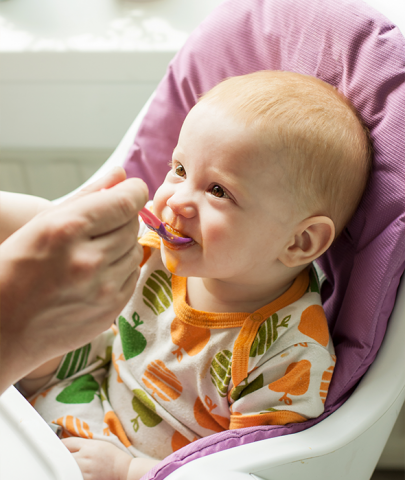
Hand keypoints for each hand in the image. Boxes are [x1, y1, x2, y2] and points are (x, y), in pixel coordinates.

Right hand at [0, 168, 147, 392]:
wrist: (4, 327)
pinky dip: (120, 269)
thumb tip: (121, 174)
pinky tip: (96, 273)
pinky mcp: (111, 309)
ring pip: (135, 250)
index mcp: (68, 230)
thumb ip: (88, 195)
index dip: (133, 191)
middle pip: (132, 225)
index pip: (126, 201)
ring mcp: (103, 289)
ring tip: (93, 252)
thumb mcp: (43, 222)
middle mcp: (89, 259)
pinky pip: (132, 276)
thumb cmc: (15, 268)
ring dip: (121, 245)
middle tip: (99, 226)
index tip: (131, 190)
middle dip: (121, 219)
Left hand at [62, 438, 131, 479]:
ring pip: (67, 467)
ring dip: (66, 465)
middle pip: (64, 456)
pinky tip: (75, 472)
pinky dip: (72, 473)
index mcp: (88, 446)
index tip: (58, 446)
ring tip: (70, 464)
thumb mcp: (98, 443)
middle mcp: (84, 457)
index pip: (67, 443)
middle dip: (62, 455)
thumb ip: (83, 444)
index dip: (61, 444)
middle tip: (61, 456)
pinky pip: (73, 475)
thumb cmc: (112, 455)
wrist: (122, 469)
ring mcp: (84, 470)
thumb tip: (68, 445)